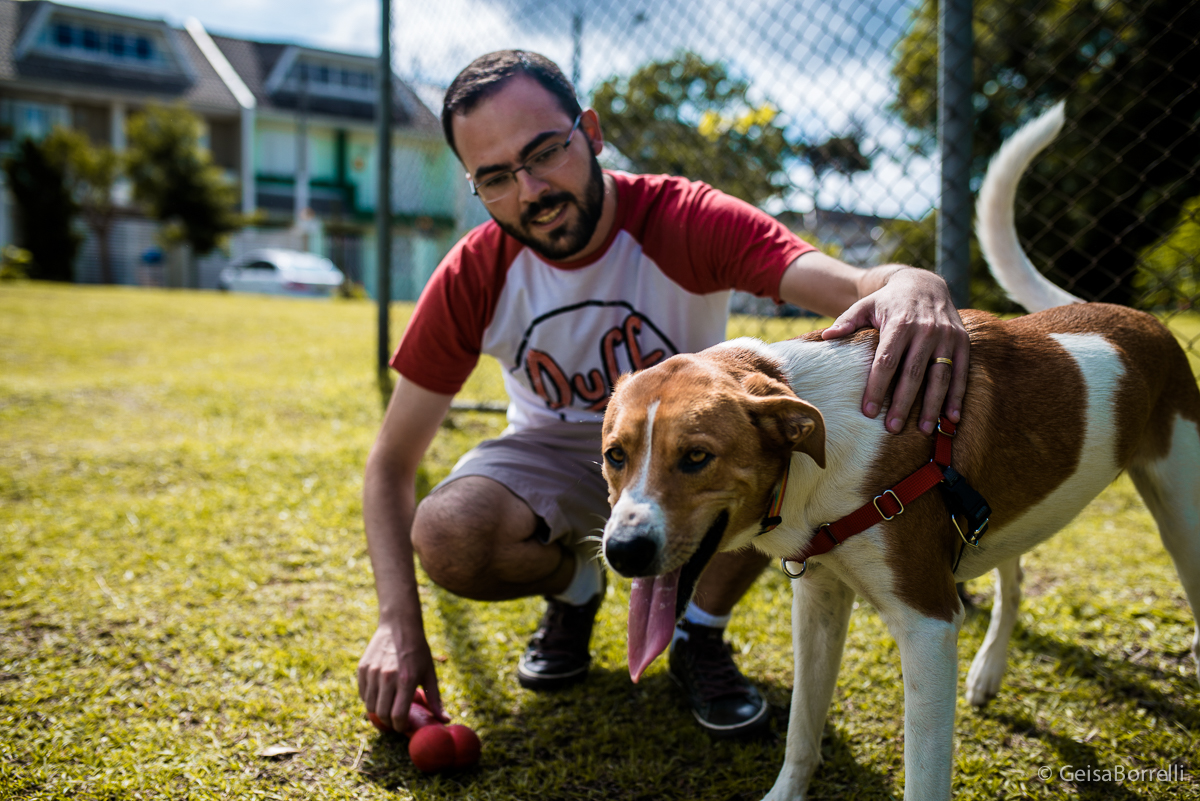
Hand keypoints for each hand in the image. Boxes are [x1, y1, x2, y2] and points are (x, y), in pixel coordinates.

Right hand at [357, 622, 448, 732]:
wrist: (399, 625)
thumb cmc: (418, 650)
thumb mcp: (430, 673)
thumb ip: (435, 699)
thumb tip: (446, 720)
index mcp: (406, 680)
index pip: (398, 715)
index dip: (400, 726)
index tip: (404, 725)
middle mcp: (387, 678)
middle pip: (382, 714)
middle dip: (389, 722)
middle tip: (396, 720)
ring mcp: (372, 673)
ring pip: (369, 706)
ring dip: (378, 712)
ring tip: (388, 708)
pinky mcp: (363, 668)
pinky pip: (363, 693)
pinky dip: (370, 699)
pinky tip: (380, 695)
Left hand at [821, 268, 968, 434]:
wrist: (924, 283)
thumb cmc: (888, 301)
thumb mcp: (865, 305)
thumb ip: (847, 321)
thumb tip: (826, 337)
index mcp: (899, 323)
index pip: (886, 361)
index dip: (877, 387)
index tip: (868, 411)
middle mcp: (926, 330)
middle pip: (913, 373)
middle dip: (902, 403)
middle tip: (892, 428)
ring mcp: (946, 336)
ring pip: (939, 376)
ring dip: (932, 405)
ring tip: (923, 430)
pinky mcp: (962, 342)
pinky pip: (961, 372)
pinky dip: (958, 395)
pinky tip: (952, 418)